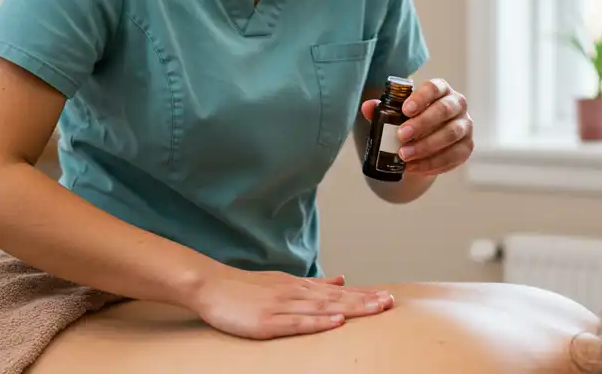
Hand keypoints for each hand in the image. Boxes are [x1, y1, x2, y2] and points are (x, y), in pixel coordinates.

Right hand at [190, 267, 393, 339]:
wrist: (211, 285)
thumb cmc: (245, 288)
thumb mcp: (284, 281)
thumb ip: (314, 283)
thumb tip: (342, 279)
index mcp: (300, 286)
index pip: (338, 292)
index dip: (364, 295)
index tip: (387, 298)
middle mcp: (295, 293)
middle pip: (336, 298)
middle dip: (365, 301)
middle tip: (390, 303)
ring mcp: (282, 306)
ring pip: (323, 308)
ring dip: (350, 308)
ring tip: (374, 309)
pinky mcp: (268, 320)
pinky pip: (297, 322)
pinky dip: (318, 322)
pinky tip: (336, 321)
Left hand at [362, 78, 472, 175]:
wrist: (424, 142)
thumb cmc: (411, 121)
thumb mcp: (396, 113)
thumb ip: (382, 108)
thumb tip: (366, 107)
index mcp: (441, 90)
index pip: (434, 88)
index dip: (421, 97)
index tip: (405, 109)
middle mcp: (457, 104)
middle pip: (445, 109)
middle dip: (422, 123)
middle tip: (401, 135)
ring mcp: (465, 126)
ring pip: (451, 134)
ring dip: (426, 146)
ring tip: (404, 155)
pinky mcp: (466, 147)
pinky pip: (453, 156)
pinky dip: (432, 163)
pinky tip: (414, 167)